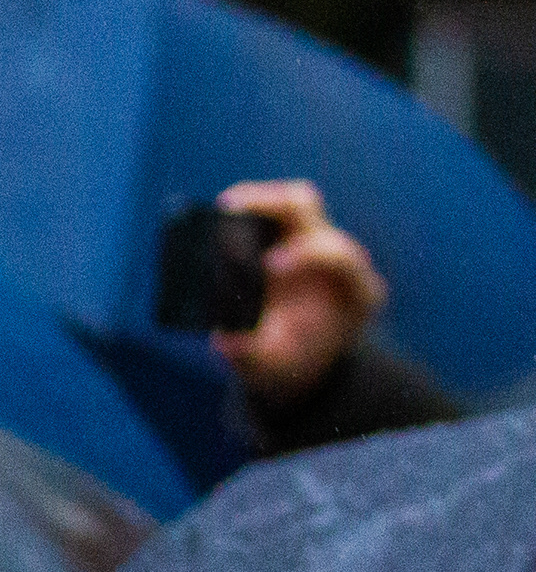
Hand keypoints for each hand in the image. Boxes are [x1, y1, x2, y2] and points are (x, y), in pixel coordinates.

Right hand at [211, 179, 384, 405]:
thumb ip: (252, 355)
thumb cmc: (287, 366)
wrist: (299, 363)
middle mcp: (339, 259)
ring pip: (292, 202)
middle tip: (232, 209)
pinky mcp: (291, 241)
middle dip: (274, 205)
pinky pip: (271, 213)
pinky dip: (244, 212)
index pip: (339, 254)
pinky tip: (217, 221)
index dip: (306, 253)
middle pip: (313, 212)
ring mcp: (316, 244)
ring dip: (257, 202)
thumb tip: (226, 339)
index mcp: (354, 292)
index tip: (269, 266)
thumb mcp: (271, 370)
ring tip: (222, 209)